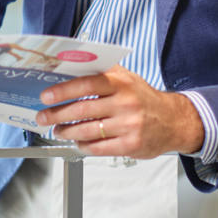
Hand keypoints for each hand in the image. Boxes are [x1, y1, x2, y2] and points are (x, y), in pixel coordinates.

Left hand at [36, 66, 204, 157]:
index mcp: (121, 83)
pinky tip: (77, 142)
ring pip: (88, 131)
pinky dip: (83, 145)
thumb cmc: (144, 98)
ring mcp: (128, 126)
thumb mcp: (127, 78)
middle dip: (57, 115)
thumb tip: (70, 69)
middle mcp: (125, 103)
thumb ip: (102, 72)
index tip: (47, 96)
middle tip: (44, 117)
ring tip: (58, 130)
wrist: (173, 121)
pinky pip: (98, 148)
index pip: (87, 84)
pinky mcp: (130, 145)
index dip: (64, 90)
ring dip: (67, 132)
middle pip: (83, 110)